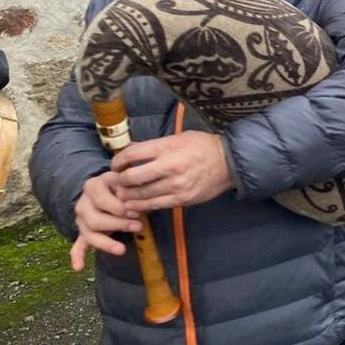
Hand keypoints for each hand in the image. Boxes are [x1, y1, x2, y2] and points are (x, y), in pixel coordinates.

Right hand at [70, 171, 139, 270]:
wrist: (112, 188)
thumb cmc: (124, 185)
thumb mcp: (126, 180)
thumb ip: (129, 188)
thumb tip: (134, 201)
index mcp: (93, 186)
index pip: (101, 199)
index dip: (118, 207)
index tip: (136, 212)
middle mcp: (83, 203)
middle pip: (94, 219)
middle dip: (117, 225)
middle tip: (138, 226)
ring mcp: (82, 219)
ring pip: (88, 234)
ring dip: (105, 243)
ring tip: (121, 250)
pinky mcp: (84, 232)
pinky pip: (78, 245)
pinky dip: (78, 256)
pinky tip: (78, 267)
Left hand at [112, 131, 233, 213]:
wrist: (229, 163)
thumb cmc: (202, 147)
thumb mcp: (178, 138)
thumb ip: (154, 145)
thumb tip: (131, 150)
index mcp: (166, 148)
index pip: (131, 155)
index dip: (117, 162)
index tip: (116, 166)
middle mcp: (169, 167)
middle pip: (132, 177)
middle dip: (120, 181)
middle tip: (117, 182)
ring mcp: (176, 185)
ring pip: (141, 194)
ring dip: (128, 196)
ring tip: (122, 195)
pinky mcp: (182, 199)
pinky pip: (155, 205)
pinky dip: (141, 206)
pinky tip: (134, 205)